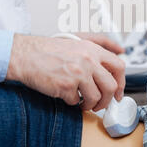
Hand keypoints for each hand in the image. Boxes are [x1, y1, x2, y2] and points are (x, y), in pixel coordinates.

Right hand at [6, 35, 125, 111]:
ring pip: (96, 97)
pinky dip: (71, 102)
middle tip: (101, 104)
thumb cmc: (48, 50)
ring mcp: (77, 74)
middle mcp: (88, 60)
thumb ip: (100, 43)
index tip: (118, 92)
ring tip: (82, 103)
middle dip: (107, 100)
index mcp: (92, 50)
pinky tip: (66, 95)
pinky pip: (76, 101)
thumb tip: (120, 49)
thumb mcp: (77, 41)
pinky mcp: (66, 86)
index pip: (119, 67)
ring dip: (90, 105)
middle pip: (111, 86)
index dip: (122, 83)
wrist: (25, 55)